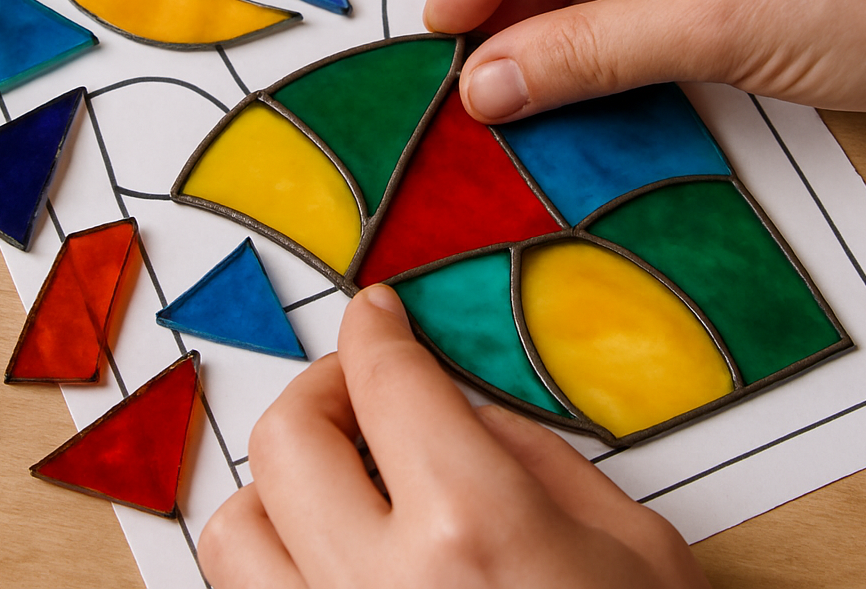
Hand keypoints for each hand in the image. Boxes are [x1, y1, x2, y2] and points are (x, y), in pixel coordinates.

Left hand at [198, 285, 710, 588]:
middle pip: (288, 437)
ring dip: (282, 480)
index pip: (387, 380)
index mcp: (472, 532)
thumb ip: (533, 455)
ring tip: (340, 476)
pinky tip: (333, 549)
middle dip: (324, 386)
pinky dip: (275, 553)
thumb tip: (459, 409)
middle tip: (365, 386)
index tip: (376, 313)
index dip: (375, 327)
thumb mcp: (630, 544)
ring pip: (235, 526)